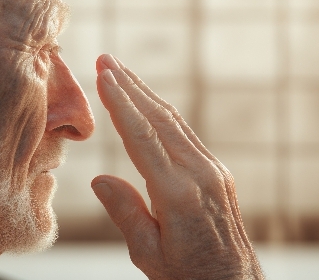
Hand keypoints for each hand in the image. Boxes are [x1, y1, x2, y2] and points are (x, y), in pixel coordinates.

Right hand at [92, 54, 263, 279]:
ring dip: (146, 94)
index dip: (121, 104)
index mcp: (178, 195)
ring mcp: (213, 171)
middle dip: (130, 86)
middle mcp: (200, 174)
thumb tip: (100, 179)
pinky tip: (149, 104)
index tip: (103, 76)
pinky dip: (162, 114)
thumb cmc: (188, 276)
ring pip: (174, 122)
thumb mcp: (148, 253)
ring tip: (122, 73)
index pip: (142, 137)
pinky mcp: (218, 173)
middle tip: (106, 60)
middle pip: (159, 119)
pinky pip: (185, 135)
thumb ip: (125, 212)